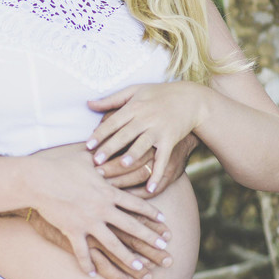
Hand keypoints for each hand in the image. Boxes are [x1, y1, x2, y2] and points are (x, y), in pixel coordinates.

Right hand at [24, 143, 169, 278]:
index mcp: (108, 192)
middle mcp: (102, 209)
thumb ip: (100, 159)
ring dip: (128, 258)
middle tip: (164, 248)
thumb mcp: (85, 159)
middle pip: (131, 226)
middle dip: (150, 238)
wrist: (39, 179)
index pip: (135, 204)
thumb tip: (106, 148)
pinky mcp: (72, 231)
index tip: (163, 221)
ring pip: (113, 244)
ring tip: (141, 269)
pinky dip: (87, 264)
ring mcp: (88, 222)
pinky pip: (82, 252)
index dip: (151, 213)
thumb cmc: (61, 166)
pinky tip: (92, 275)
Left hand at [86, 83, 206, 192]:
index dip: (100, 134)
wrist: (190, 99)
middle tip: (97, 162)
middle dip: (110, 148)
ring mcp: (159, 129)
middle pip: (125, 134)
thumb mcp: (135, 90)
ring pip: (143, 145)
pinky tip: (150, 188)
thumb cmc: (159, 94)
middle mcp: (145, 118)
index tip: (88, 146)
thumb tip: (88, 104)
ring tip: (121, 166)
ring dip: (132, 156)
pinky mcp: (171, 139)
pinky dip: (157, 173)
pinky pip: (163, 158)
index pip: (113, 121)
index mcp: (134, 106)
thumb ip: (111, 99)